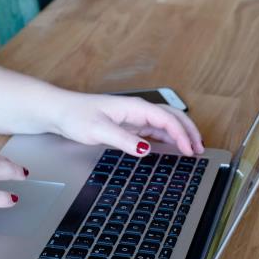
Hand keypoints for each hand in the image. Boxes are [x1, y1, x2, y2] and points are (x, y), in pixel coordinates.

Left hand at [48, 92, 204, 156]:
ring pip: (165, 123)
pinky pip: (154, 130)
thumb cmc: (76, 116)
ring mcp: (134, 118)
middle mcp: (137, 110)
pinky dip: (168, 138)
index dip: (182, 134)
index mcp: (135, 108)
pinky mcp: (128, 125)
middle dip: (189, 131)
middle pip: (172, 117)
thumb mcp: (99, 130)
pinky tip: (172, 148)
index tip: (189, 150)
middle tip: (199, 149)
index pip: (167, 119)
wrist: (59, 112)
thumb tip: (147, 150)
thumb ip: (124, 140)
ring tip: (192, 149)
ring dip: (180, 134)